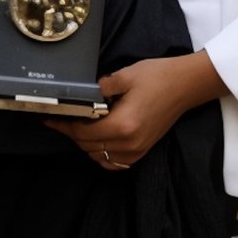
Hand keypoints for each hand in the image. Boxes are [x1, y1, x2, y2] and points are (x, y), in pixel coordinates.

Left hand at [51, 51, 225, 169]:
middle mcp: (128, 142)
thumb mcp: (126, 75)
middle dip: (72, 132)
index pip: (81, 131)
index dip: (62, 125)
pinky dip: (102, 154)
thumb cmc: (160, 77)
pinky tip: (100, 141)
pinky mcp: (143, 149)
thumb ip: (99, 88)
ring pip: (97, 156)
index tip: (49, 119)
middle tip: (66, 118)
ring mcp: (137, 149)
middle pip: (87, 145)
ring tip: (83, 127)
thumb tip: (83, 95)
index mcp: (122, 124)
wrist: (188, 84)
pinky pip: (114, 162)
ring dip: (86, 144)